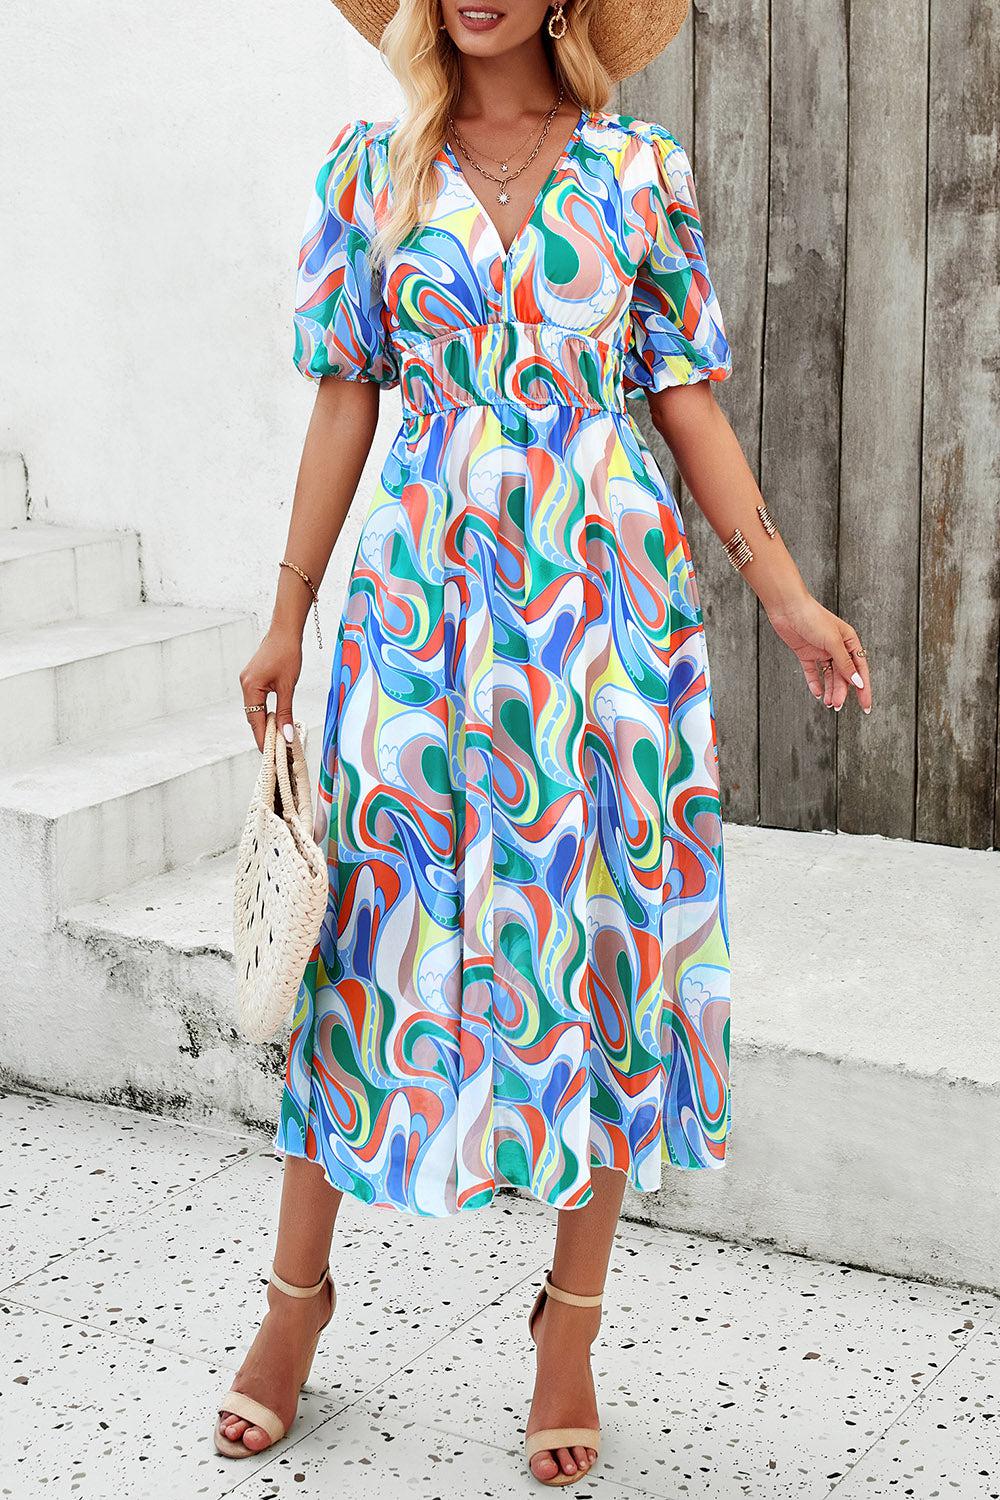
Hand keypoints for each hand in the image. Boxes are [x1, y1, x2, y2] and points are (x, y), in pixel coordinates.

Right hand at [239, 626, 302, 750]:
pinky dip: (265, 711)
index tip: (270, 753)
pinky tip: (275, 718)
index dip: (263, 738)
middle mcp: (245, 684)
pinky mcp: (253, 677)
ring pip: (254, 709)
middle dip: (263, 733)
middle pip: (252, 716)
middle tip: (275, 749)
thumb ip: (286, 712)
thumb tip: (285, 734)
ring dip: (265, 723)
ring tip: (276, 738)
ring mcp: (247, 680)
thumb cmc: (287, 653)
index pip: (255, 720)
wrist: (285, 631)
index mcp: (250, 687)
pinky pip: (257, 700)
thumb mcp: (288, 686)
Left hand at [766, 594, 871, 711]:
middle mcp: (837, 647)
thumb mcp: (833, 642)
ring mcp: (821, 651)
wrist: (787, 607)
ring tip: (830, 704)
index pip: (860, 669)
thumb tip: (857, 682)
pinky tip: (818, 694)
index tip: (866, 706)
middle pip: (844, 675)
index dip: (864, 688)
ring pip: (830, 676)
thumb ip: (845, 663)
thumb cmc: (813, 617)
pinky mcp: (806, 653)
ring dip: (831, 690)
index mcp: (849, 641)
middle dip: (842, 692)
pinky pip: (813, 672)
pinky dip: (816, 683)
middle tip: (838, 706)